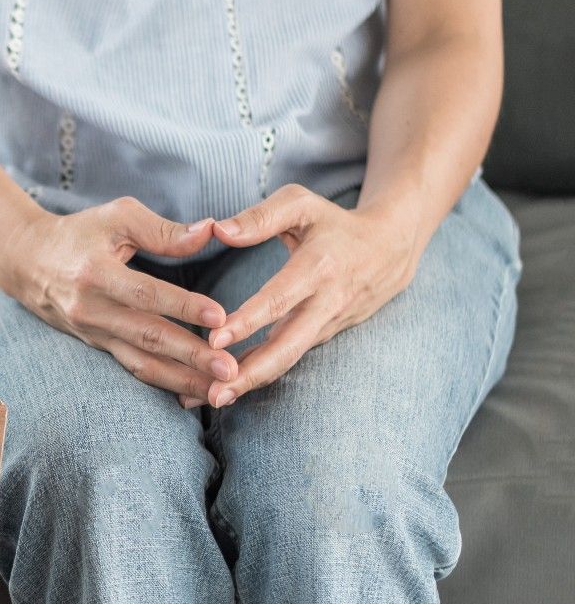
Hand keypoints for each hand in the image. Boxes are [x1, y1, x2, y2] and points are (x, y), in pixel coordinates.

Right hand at [0, 197, 236, 401]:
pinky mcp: (97, 346)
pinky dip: (165, 383)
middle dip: (191, 356)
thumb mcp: (115, 217)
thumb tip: (210, 232)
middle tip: (229, 369)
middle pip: (146, 337)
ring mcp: (93, 333)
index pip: (144, 293)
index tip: (219, 316)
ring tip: (220, 392)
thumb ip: (163, 229)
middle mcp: (91, 309)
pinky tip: (194, 392)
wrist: (27, 262)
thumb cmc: (79, 234)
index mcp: (95, 273)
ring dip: (182, 380)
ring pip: (141, 363)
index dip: (181, 306)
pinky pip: (133, 368)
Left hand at [203, 184, 421, 407]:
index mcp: (319, 267)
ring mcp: (327, 325)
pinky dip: (260, 375)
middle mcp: (326, 303)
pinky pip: (289, 357)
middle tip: (215, 393)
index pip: (281, 298)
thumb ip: (259, 217)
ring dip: (252, 382)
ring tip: (213, 400)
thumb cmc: (333, 222)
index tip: (215, 338)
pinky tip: (228, 389)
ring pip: (289, 359)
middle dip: (251, 373)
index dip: (249, 320)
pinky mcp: (323, 336)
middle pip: (289, 346)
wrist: (390, 249)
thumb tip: (217, 230)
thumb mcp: (301, 204)